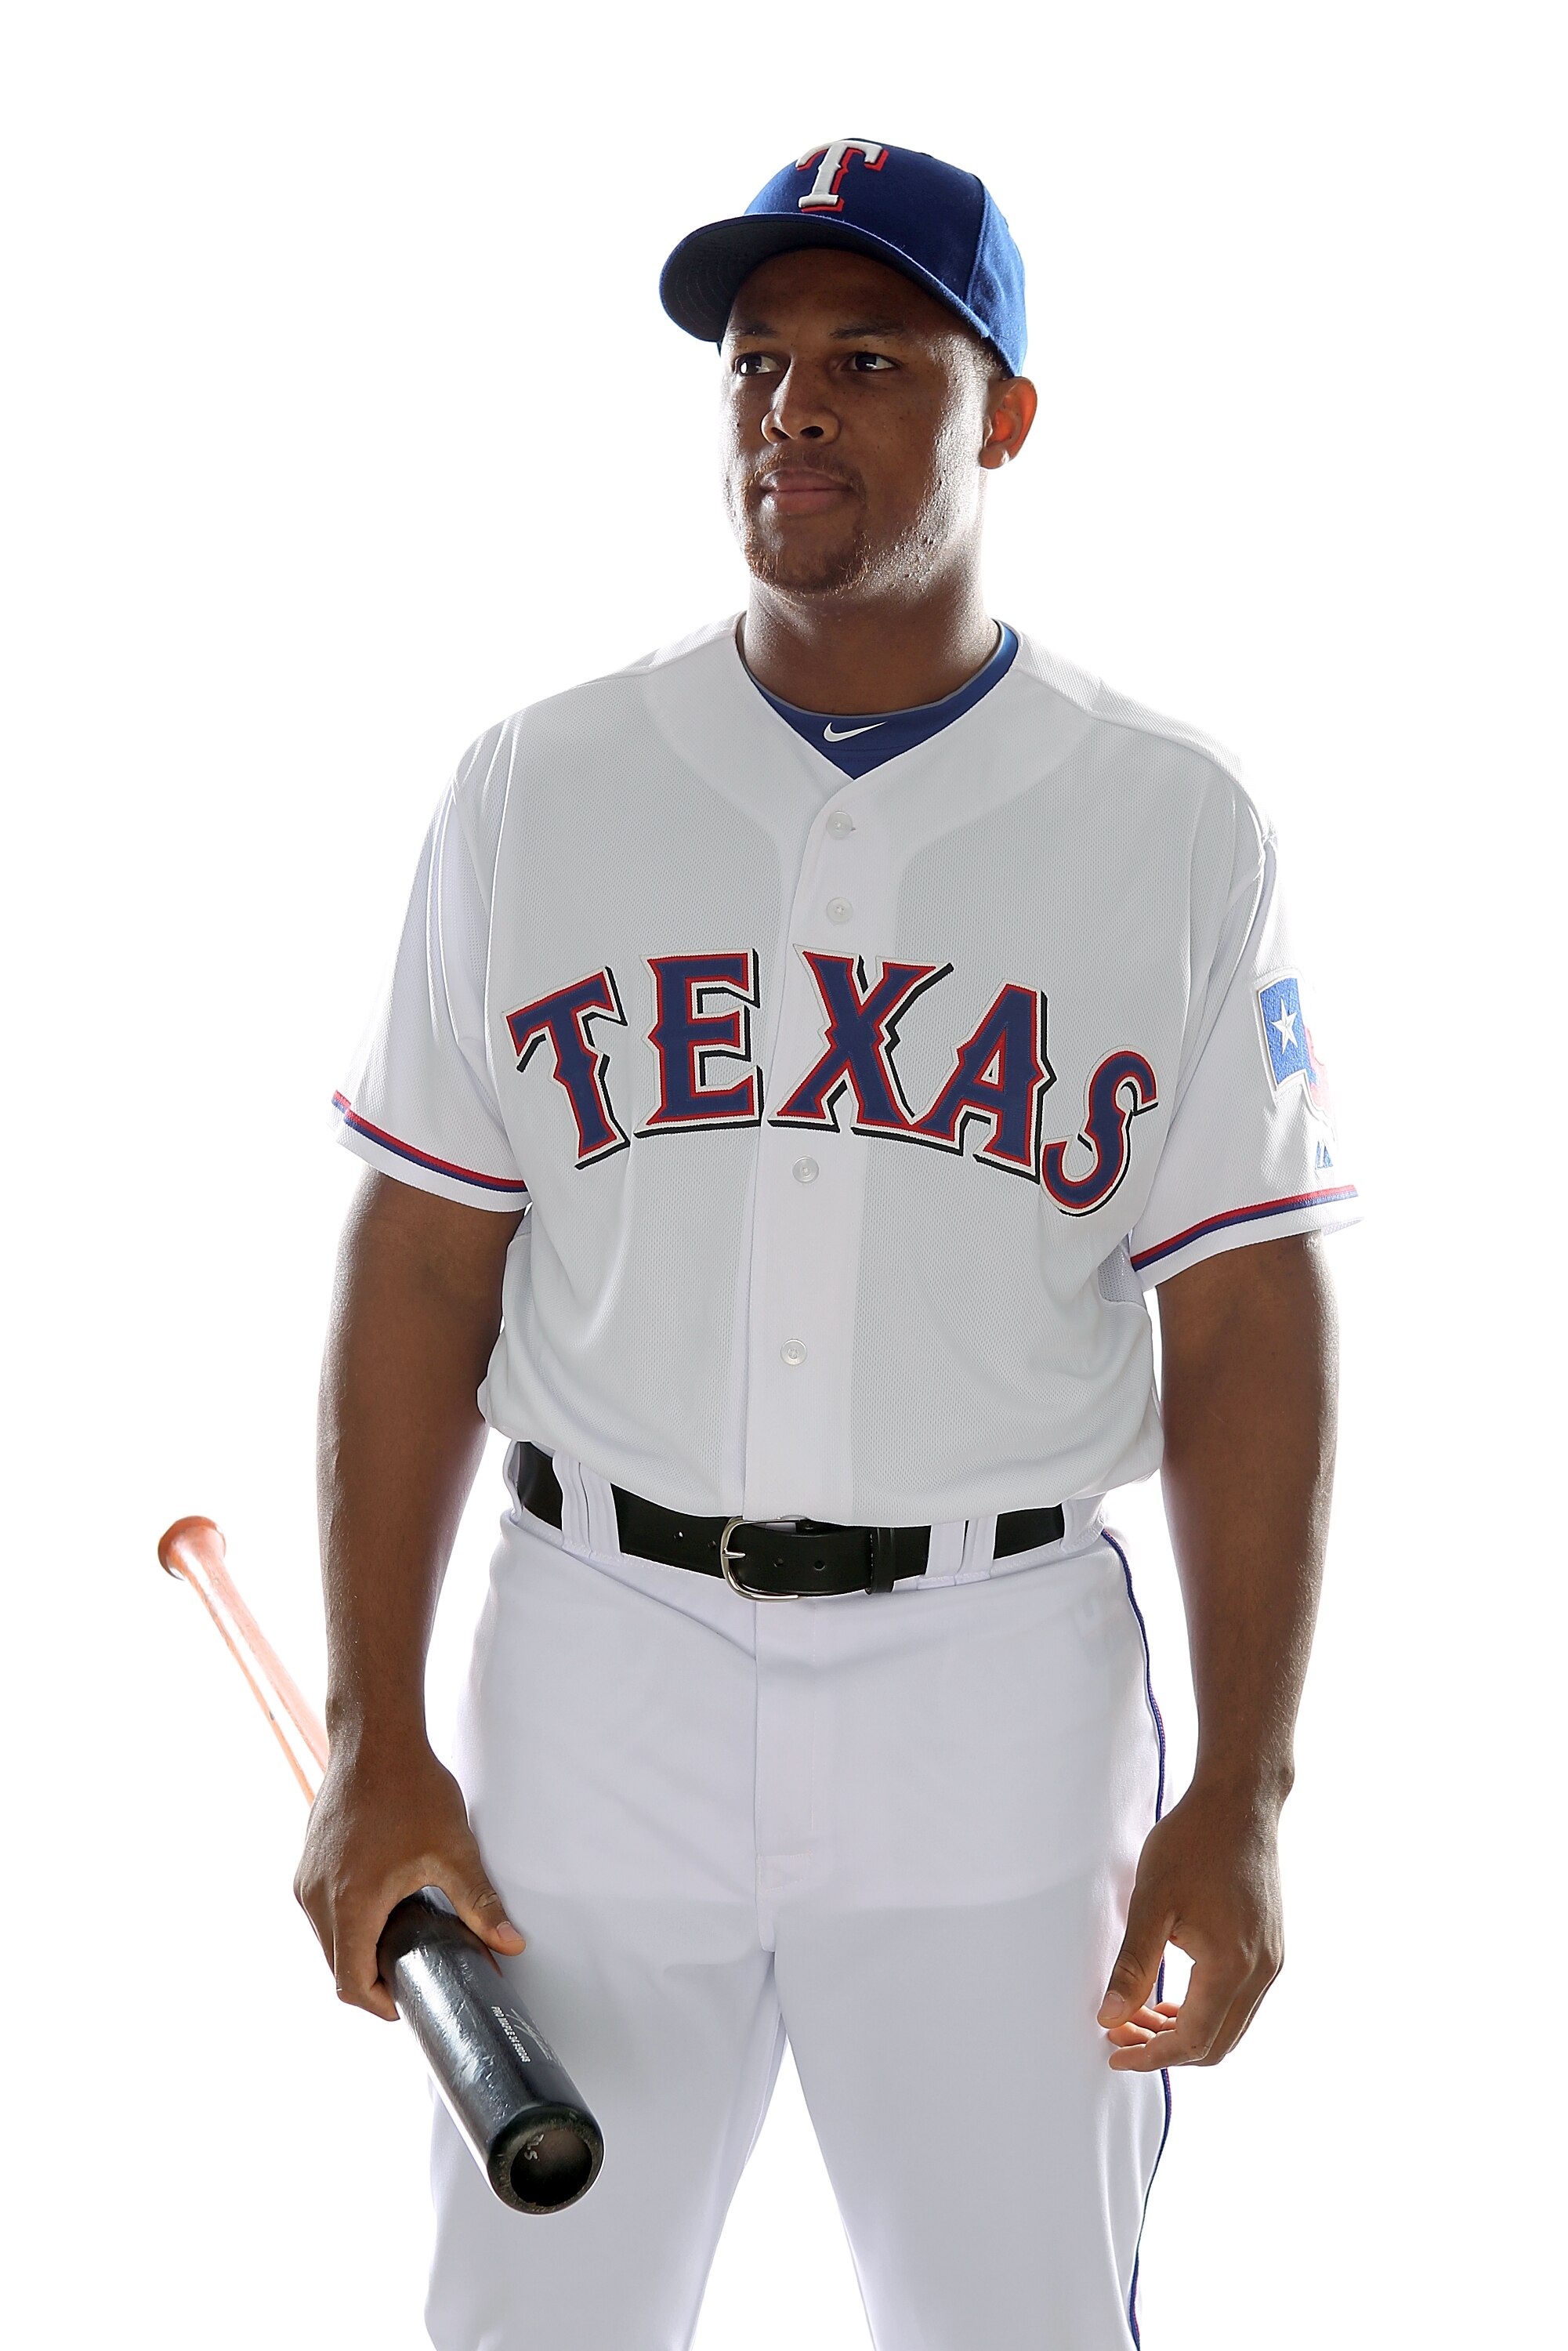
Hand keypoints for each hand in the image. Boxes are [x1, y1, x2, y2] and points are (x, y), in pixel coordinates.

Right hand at [294, 1730, 524, 2020]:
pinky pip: (320, 1911)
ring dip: (357, 1948)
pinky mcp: (307, 1862)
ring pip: (327, 1938)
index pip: (349, 1983)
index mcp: (351, 1903)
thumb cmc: (411, 1789)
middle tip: (412, 1974)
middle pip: (336, 1964)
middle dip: (371, 1977)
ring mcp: (307, 1878)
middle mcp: (317, 1896)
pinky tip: (380, 1907)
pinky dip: (345, 1922)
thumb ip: (480, 1904)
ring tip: (399, 1941)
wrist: (375, 1738)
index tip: (406, 2003)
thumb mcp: (453, 1850)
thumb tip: (512, 1945)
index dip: (378, 2004)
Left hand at [1097, 1781, 1284, 2069]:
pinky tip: (1170, 1997)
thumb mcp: (1151, 1901)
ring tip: (1138, 2016)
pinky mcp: (1271, 1947)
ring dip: (1186, 2032)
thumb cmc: (1192, 1843)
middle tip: (1120, 2035)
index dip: (1150, 2056)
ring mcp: (1272, 1961)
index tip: (1113, 2052)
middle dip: (1166, 2051)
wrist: (1240, 1802)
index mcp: (1230, 1967)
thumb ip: (1132, 1964)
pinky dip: (1206, 2011)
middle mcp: (1261, 1972)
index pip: (1192, 2041)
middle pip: (1217, 2046)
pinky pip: (1240, 2001)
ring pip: (1231, 2026)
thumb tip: (1109, 2017)